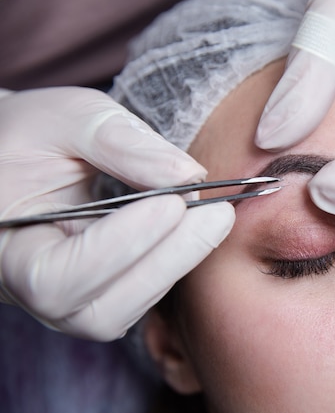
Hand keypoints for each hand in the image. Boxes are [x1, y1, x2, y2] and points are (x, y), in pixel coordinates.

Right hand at [0, 87, 234, 339]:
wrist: (16, 157)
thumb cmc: (31, 136)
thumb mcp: (67, 119)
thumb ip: (120, 141)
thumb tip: (190, 174)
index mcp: (5, 249)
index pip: (56, 277)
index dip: (118, 245)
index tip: (171, 202)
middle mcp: (30, 291)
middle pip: (99, 312)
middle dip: (165, 262)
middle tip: (217, 215)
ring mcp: (65, 301)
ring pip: (125, 312)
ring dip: (177, 265)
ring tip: (214, 219)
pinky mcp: (98, 294)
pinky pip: (139, 296)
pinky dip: (174, 264)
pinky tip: (199, 228)